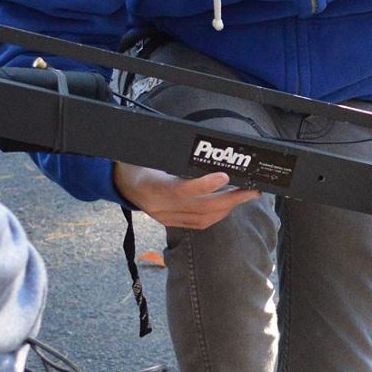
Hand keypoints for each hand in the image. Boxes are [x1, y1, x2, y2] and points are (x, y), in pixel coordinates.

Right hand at [113, 163, 260, 229]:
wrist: (120, 181)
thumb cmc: (138, 161)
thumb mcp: (152, 153)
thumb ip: (174, 153)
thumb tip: (203, 147)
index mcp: (152, 186)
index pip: (181, 190)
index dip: (204, 185)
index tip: (224, 176)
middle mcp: (159, 207)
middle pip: (200, 208)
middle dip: (231, 200)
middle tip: (252, 190)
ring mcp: (165, 217)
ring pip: (203, 218)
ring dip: (228, 207)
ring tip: (246, 195)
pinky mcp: (170, 222)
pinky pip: (198, 224)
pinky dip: (217, 215)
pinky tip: (229, 205)